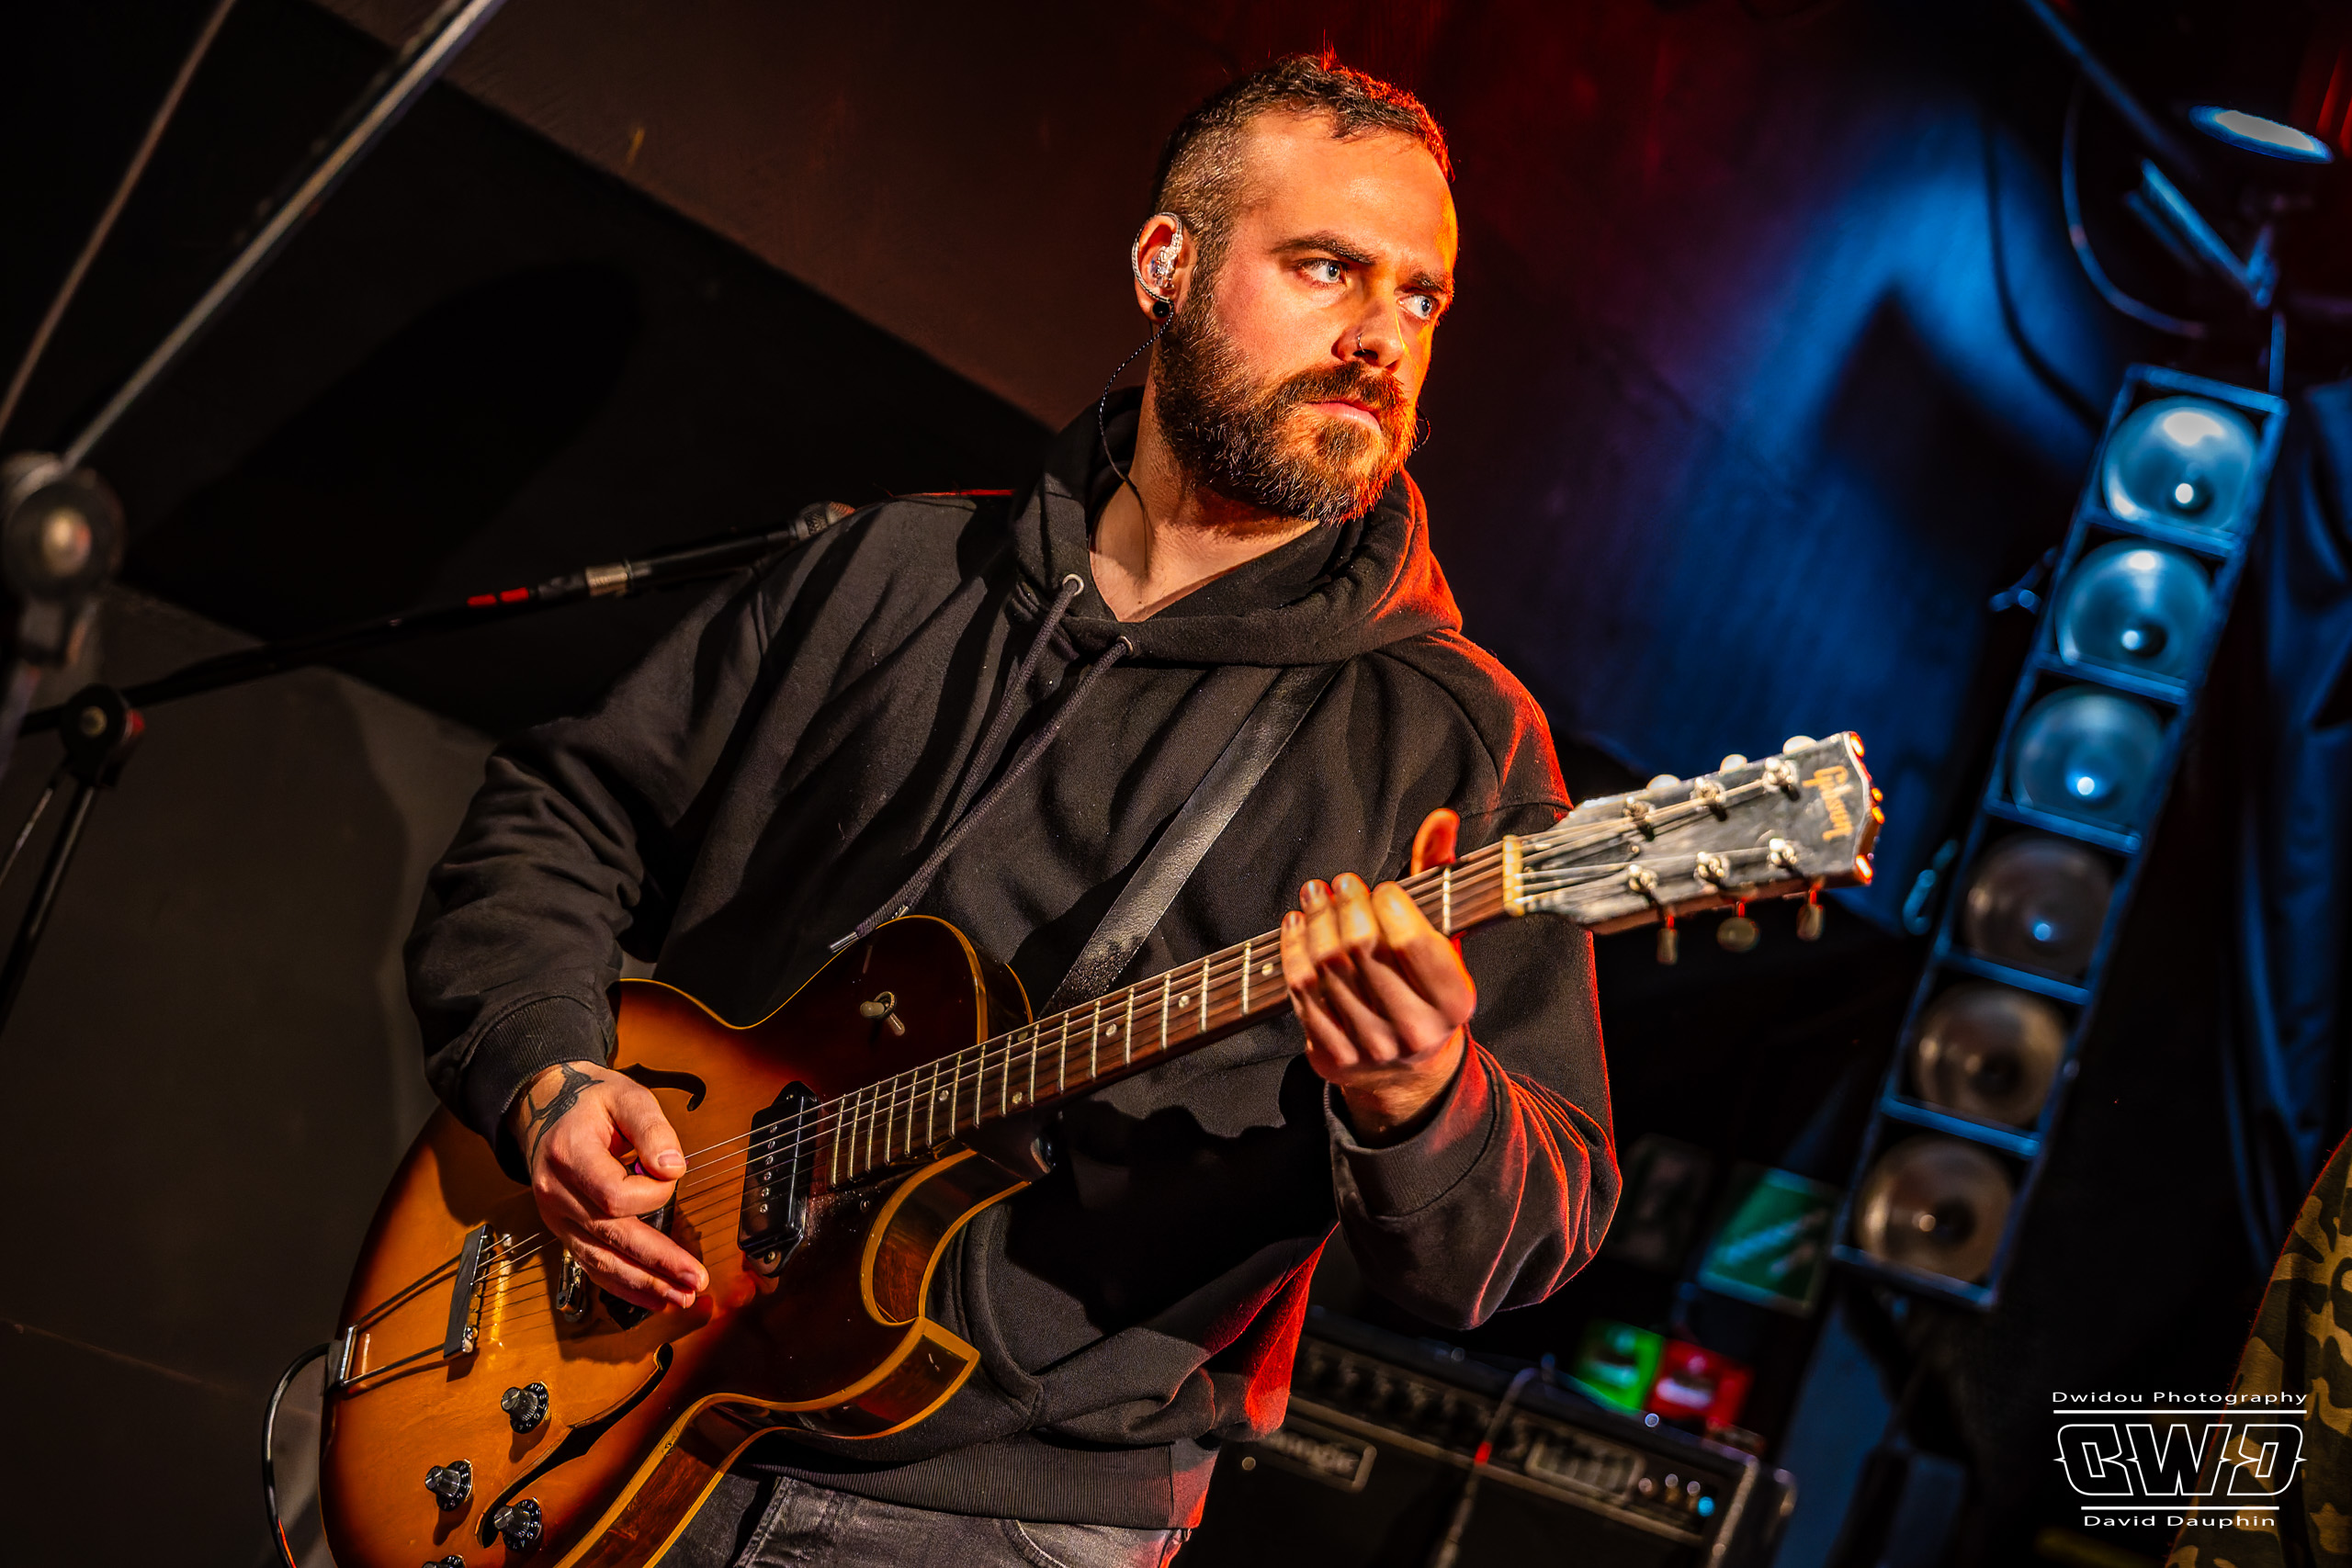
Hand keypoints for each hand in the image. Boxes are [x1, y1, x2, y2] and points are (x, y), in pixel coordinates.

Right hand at [507, 1059, 707, 1311]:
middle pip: (610, 1237)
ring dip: (644, 1285)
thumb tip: (673, 1168)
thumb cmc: (591, 1103)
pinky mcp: (566, 1231)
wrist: (546, 1110)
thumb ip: (652, 1129)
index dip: (652, 1193)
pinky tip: (654, 1299)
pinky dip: (625, 1285)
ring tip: (681, 1299)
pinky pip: (593, 1266)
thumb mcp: (626, 1097)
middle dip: (656, 1263)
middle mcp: (557, 1193)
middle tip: (695, 1280)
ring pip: (600, 1262)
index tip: (670, 1174)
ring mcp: (557, 1217)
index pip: (612, 1195)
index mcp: (569, 1155)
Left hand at [1282, 808, 1474, 1142]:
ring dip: (1314, 922)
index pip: (1413, 943)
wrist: (1409, 1072)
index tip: (1380, 889)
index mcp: (1454, 1002)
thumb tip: (1440, 818)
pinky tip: (1296, 925)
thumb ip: (1441, 875)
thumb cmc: (1427, 988)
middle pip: (1362, 951)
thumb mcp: (1446, 938)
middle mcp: (1414, 1031)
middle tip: (1339, 884)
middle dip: (1344, 906)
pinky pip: (1301, 993)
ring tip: (1313, 894)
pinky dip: (1292, 951)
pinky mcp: (1333, 1056)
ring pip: (1326, 969)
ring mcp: (1370, 1047)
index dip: (1388, 906)